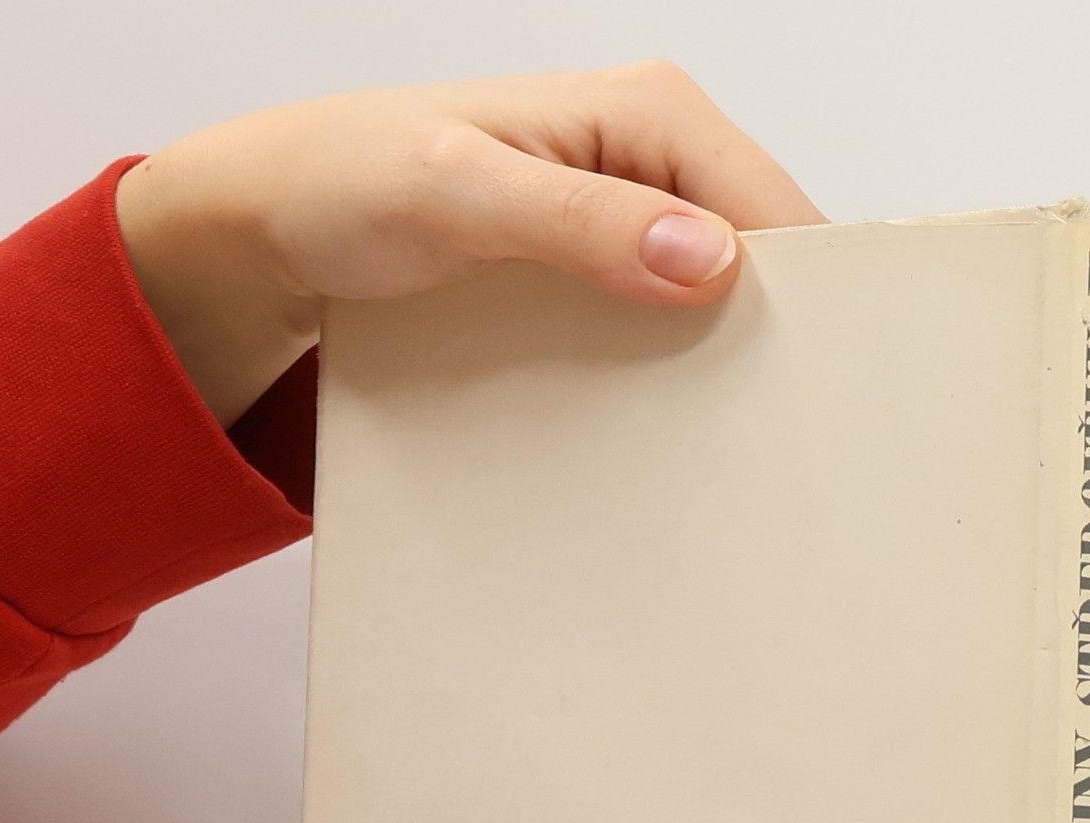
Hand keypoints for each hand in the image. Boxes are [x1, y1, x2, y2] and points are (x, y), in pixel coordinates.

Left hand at [113, 64, 824, 423]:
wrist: (279, 224)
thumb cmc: (350, 183)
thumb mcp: (460, 196)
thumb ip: (580, 222)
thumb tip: (708, 259)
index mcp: (647, 113)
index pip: (772, 207)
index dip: (806, 296)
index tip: (810, 387)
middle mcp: (653, 159)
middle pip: (761, 258)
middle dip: (772, 338)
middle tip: (772, 433)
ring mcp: (628, 220)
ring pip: (720, 301)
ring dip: (722, 366)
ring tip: (729, 442)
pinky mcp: (597, 273)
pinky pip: (665, 324)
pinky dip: (672, 373)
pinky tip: (664, 422)